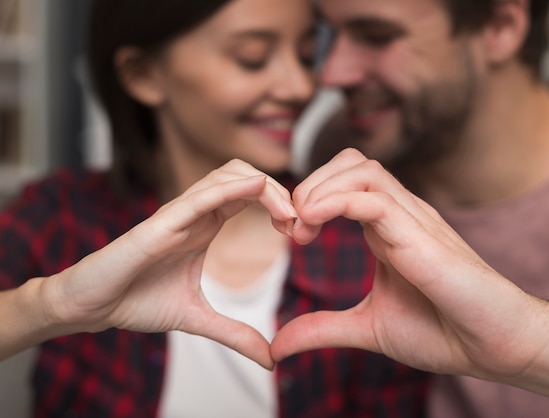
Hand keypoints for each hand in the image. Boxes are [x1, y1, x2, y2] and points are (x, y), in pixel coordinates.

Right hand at [41, 160, 295, 368]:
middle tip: (299, 222)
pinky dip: (231, 187)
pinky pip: (200, 195)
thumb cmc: (137, 301)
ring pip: (227, 175)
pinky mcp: (161, 223)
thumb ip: (235, 333)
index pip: (251, 195)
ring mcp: (179, 214)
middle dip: (279, 191)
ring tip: (286, 216)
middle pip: (246, 175)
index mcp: (207, 226)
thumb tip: (271, 360)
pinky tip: (257, 188)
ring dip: (264, 187)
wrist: (93, 306)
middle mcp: (196, 213)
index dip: (280, 205)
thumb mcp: (199, 319)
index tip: (299, 231)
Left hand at [272, 148, 548, 379]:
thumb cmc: (444, 332)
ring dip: (320, 187)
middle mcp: (400, 215)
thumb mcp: (367, 328)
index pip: (343, 181)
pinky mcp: (423, 235)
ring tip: (301, 225)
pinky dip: (337, 201)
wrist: (496, 347)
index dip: (308, 197)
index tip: (289, 235)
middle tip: (291, 227)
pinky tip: (313, 223)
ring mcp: (414, 220)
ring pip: (362, 168)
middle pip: (349, 161)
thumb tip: (276, 346)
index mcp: (386, 229)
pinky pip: (376, 198)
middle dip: (310, 183)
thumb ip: (322, 329)